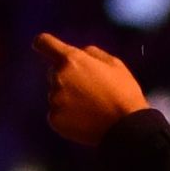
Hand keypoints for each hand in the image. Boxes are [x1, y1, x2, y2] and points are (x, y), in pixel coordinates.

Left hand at [34, 33, 152, 146]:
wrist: (126, 127)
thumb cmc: (123, 92)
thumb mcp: (114, 63)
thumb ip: (91, 53)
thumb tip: (78, 52)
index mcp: (72, 60)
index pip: (44, 43)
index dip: (43, 43)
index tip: (43, 46)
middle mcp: (58, 77)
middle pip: (53, 72)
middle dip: (66, 77)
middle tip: (88, 90)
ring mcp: (54, 99)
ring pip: (55, 94)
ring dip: (67, 97)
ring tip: (90, 107)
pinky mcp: (53, 119)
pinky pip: (56, 112)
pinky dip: (66, 115)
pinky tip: (84, 119)